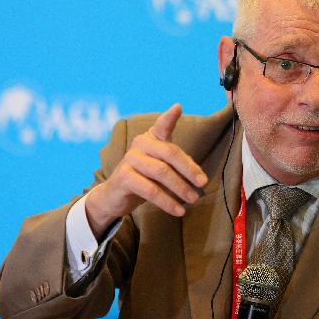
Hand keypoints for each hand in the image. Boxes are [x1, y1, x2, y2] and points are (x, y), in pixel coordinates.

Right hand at [85, 103, 207, 238]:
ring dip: (181, 188)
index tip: (178, 108)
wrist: (115, 197)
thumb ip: (178, 165)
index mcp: (150, 138)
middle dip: (189, 169)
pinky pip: (150, 190)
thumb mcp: (161, 167)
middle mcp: (139, 144)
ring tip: (193, 199)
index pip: (162, 125)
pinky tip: (178, 210)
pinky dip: (167, 202)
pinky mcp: (123, 177)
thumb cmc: (144, 179)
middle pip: (170, 153)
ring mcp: (130, 159)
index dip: (169, 117)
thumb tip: (202, 177)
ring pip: (162, 173)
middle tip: (203, 183)